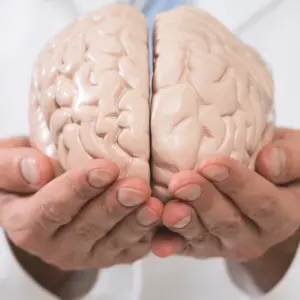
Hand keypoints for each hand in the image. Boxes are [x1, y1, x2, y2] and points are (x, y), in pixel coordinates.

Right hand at [0, 138, 161, 270]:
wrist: (43, 196)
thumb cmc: (26, 177)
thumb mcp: (3, 165)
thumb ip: (11, 167)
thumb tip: (38, 170)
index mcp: (28, 224)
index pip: (52, 209)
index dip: (79, 189)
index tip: (104, 169)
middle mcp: (57, 246)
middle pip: (89, 228)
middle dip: (115, 207)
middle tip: (138, 188)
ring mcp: (86, 253)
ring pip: (113, 242)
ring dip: (136, 224)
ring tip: (154, 206)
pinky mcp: (110, 254)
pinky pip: (130, 250)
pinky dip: (149, 237)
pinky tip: (162, 221)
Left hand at [152, 128, 299, 261]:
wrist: (262, 186)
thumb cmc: (275, 166)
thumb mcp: (296, 156)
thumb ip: (290, 159)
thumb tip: (269, 162)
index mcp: (282, 214)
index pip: (261, 201)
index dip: (236, 184)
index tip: (211, 164)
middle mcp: (253, 235)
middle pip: (227, 221)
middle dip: (203, 201)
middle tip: (181, 182)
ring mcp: (225, 243)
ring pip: (204, 236)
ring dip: (184, 223)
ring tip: (168, 210)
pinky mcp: (202, 245)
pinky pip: (185, 247)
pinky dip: (171, 244)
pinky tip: (158, 241)